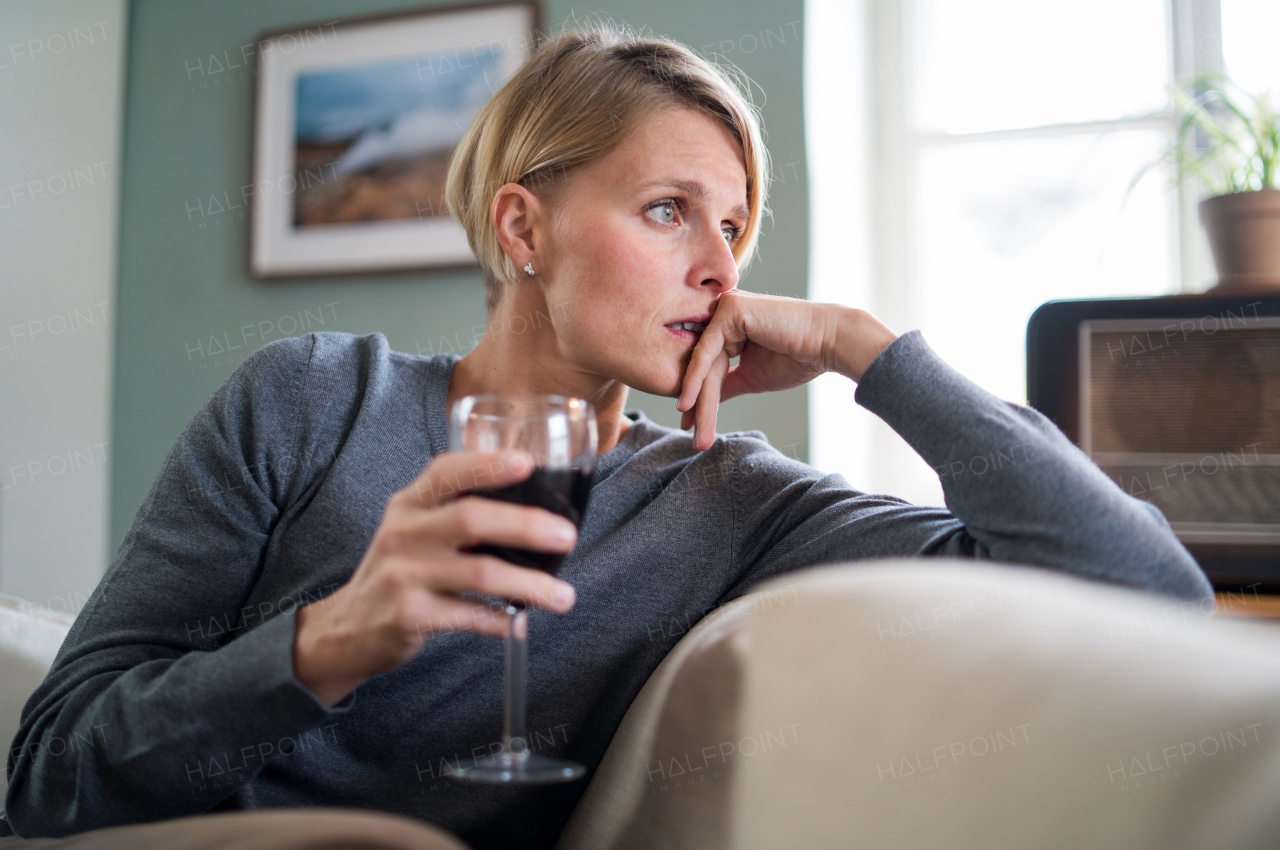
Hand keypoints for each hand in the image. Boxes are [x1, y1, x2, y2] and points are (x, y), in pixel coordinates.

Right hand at [292, 450, 577, 706]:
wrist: (348, 628)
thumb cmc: (399, 571)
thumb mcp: (412, 529)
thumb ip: (455, 512)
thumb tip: (533, 509)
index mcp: (408, 504)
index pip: (445, 471)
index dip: (487, 464)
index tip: (527, 463)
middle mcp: (403, 534)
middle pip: (471, 518)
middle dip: (526, 525)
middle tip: (567, 537)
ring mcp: (404, 575)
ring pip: (480, 573)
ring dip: (530, 585)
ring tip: (564, 596)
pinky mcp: (410, 616)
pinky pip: (469, 615)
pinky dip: (502, 620)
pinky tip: (519, 622)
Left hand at [675, 292, 897, 450]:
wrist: (828, 344)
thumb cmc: (798, 358)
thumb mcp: (751, 377)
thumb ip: (725, 385)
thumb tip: (699, 404)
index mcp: (730, 325)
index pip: (708, 365)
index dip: (699, 397)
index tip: (689, 426)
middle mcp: (724, 312)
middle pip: (704, 366)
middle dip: (698, 404)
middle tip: (692, 437)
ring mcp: (725, 308)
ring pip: (704, 362)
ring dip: (699, 400)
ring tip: (695, 431)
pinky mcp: (729, 309)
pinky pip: (707, 351)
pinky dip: (696, 379)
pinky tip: (688, 403)